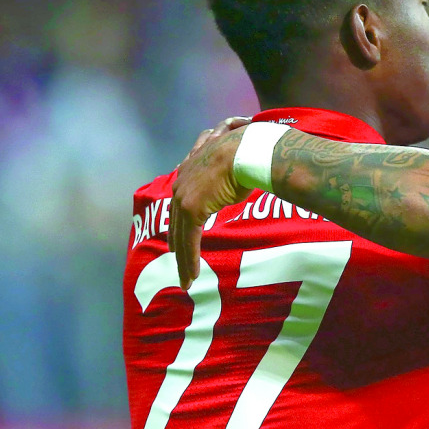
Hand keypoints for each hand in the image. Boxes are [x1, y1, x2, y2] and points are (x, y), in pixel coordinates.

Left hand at [169, 124, 251, 288]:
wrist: (249, 148)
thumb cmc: (251, 151)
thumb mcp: (235, 160)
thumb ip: (230, 170)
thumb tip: (245, 172)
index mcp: (191, 168)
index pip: (182, 201)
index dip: (181, 220)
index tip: (180, 235)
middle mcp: (182, 181)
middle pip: (176, 220)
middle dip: (178, 242)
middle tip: (178, 261)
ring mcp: (184, 196)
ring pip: (181, 234)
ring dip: (183, 260)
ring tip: (186, 279)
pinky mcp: (192, 210)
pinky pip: (189, 241)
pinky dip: (190, 260)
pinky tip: (192, 276)